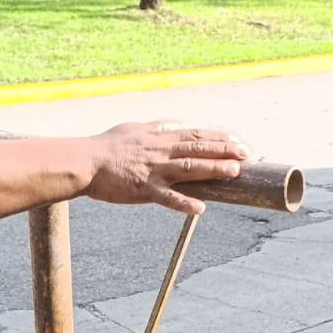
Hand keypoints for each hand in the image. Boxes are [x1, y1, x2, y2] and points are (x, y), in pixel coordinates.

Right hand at [84, 121, 247, 214]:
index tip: (237, 141)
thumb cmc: (106, 147)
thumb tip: (172, 123)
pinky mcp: (144, 190)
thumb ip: (155, 126)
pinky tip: (200, 209)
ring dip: (213, 169)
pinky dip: (184, 203)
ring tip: (234, 172)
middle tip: (247, 154)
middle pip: (198, 149)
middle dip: (224, 151)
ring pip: (189, 168)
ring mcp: (154, 171)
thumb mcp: (133, 129)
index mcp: (159, 138)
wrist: (85, 162)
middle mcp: (161, 152)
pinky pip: (167, 198)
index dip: (217, 138)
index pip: (194, 135)